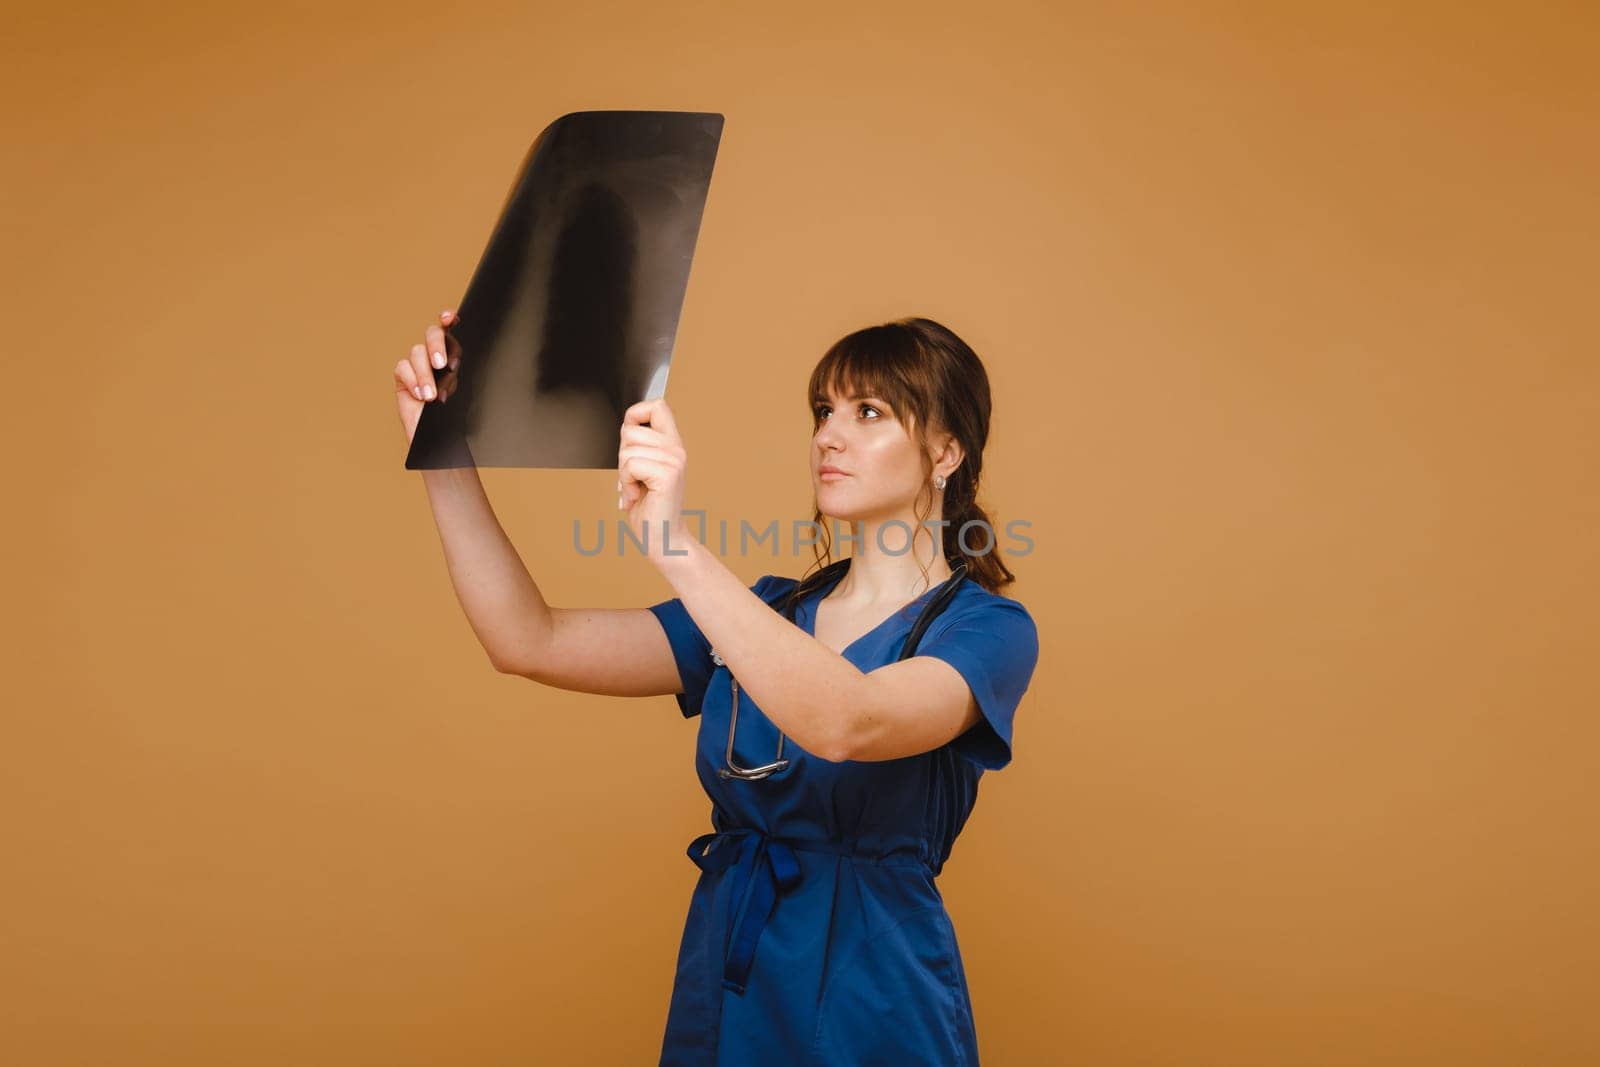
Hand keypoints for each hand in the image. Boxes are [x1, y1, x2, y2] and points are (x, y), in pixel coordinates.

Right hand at [394, 309, 462, 444]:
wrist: (435, 436)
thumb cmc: (450, 415)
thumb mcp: (457, 390)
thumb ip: (454, 372)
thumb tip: (452, 361)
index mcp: (452, 355)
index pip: (450, 331)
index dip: (448, 320)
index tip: (450, 317)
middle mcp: (434, 356)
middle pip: (432, 334)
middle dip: (437, 346)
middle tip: (442, 365)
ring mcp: (416, 365)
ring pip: (417, 353)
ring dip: (425, 375)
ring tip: (431, 396)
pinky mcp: (402, 377)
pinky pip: (403, 368)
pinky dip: (412, 380)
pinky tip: (420, 395)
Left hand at [617, 397, 688, 559]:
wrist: (663, 539)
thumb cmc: (649, 509)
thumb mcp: (642, 470)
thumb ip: (639, 447)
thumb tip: (626, 426)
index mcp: (672, 445)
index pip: (657, 405)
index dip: (636, 415)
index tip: (631, 441)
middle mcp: (677, 450)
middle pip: (630, 430)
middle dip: (622, 456)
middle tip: (635, 479)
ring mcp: (674, 461)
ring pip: (627, 450)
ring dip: (624, 474)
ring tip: (637, 490)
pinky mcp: (667, 475)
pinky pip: (630, 465)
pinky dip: (627, 484)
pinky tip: (637, 497)